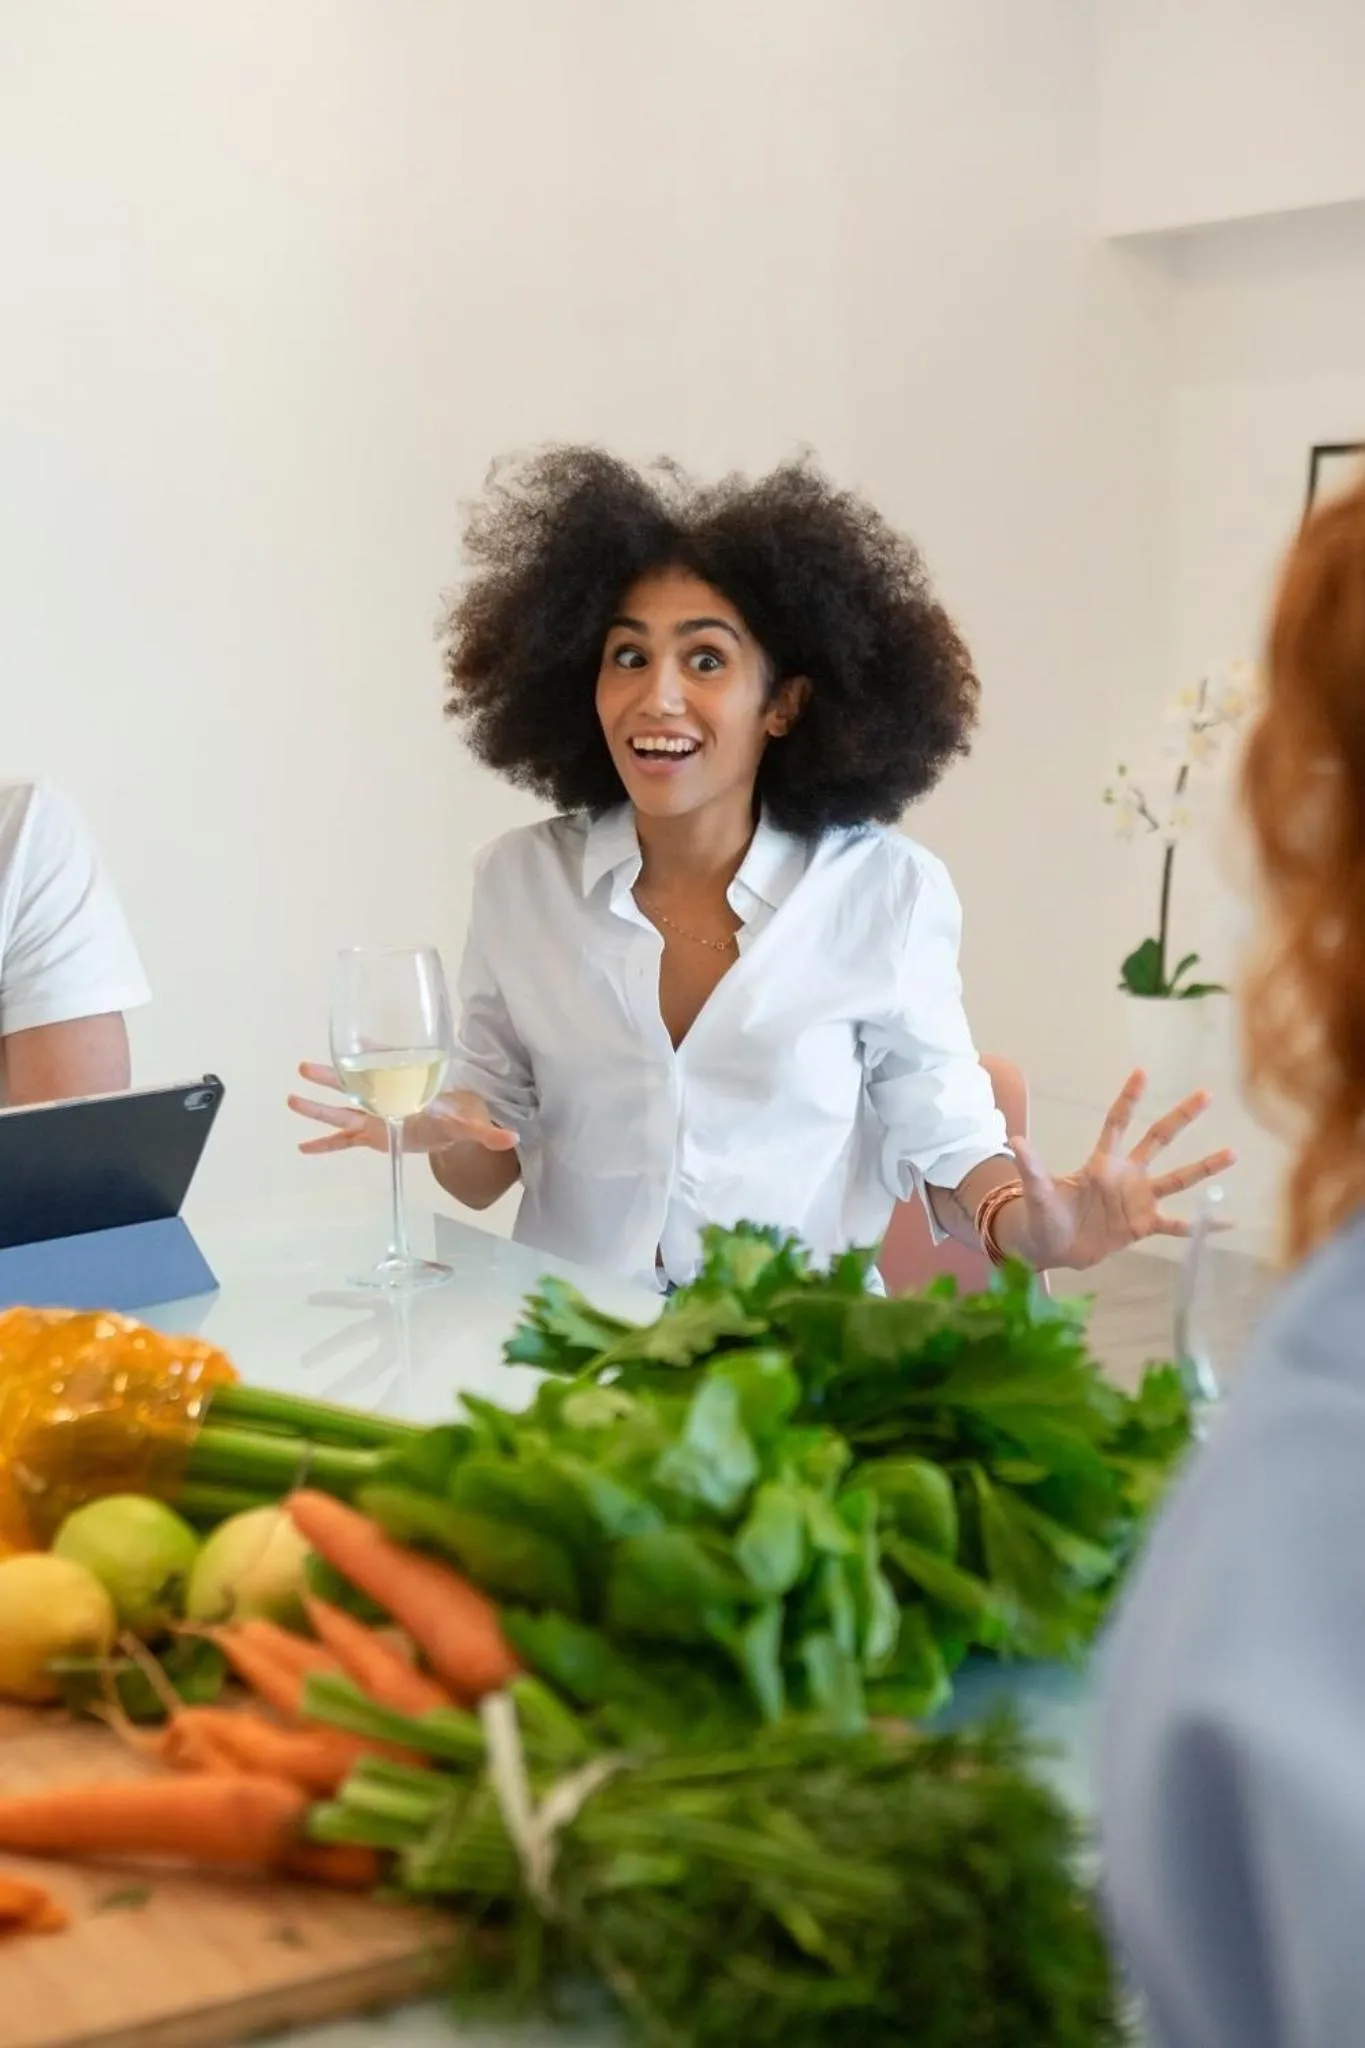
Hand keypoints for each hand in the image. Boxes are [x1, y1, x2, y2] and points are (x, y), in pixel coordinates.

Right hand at [288, 1062, 518, 1158]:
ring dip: (317, 1107)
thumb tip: (512, 1139)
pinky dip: (323, 1145)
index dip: (373, 1058)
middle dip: (330, 1079)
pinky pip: (342, 1140)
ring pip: (340, 1111)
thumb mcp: (471, 1124)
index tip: (357, 1046)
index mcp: (406, 1090)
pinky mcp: (370, 1136)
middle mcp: (385, 1100)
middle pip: (353, 1088)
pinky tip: (302, 1147)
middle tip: (304, 1068)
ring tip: (292, 1099)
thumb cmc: (455, 1114)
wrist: (448, 1124)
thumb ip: (489, 1132)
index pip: (387, 1072)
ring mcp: (374, 1117)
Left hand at [1008, 1071, 1234, 1270]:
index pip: (1118, 1122)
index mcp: (1101, 1162)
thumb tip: (1015, 1142)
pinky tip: (1227, 1222)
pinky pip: (1178, 1225)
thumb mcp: (1038, 1192)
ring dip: (1204, 1167)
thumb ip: (1032, 1168)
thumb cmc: (1044, 1216)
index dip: (1129, 1098)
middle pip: (1158, 1139)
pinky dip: (1202, 1226)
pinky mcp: (1144, 1226)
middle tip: (1206, 1093)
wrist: (1052, 1249)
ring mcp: (1138, 1200)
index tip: (1142, 1071)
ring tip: (1232, 1152)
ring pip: (1178, 1178)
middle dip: (1180, 1117)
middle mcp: (1126, 1175)